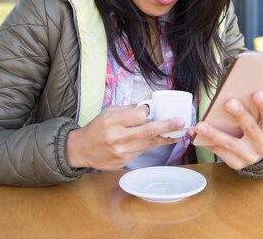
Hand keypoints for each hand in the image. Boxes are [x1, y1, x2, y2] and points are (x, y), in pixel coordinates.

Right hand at [65, 105, 184, 169]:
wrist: (81, 150)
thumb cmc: (97, 127)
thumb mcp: (109, 112)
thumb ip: (129, 108)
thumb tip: (150, 100)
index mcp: (111, 121)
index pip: (138, 116)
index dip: (148, 112)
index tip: (153, 109)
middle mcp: (116, 137)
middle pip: (147, 131)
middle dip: (167, 126)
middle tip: (182, 122)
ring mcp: (121, 151)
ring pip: (148, 143)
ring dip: (165, 137)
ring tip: (179, 131)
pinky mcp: (123, 161)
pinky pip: (143, 151)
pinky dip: (154, 144)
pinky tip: (163, 139)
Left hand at [189, 91, 262, 169]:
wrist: (256, 149)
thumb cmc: (257, 123)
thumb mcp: (262, 114)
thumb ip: (258, 103)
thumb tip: (244, 85)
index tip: (256, 92)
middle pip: (251, 129)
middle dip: (240, 115)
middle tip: (229, 102)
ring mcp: (250, 156)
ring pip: (231, 144)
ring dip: (214, 134)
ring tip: (200, 125)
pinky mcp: (237, 163)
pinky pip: (220, 152)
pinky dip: (207, 142)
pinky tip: (195, 133)